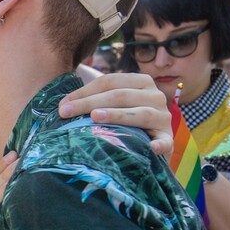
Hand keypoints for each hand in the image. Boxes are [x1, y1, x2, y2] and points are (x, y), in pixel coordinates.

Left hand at [59, 72, 173, 156]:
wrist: (151, 146)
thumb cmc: (124, 123)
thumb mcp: (112, 105)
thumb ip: (94, 101)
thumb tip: (62, 106)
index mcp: (141, 82)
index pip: (109, 81)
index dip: (84, 92)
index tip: (62, 105)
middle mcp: (155, 96)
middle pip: (120, 95)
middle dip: (90, 103)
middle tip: (66, 112)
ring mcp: (163, 117)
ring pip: (140, 113)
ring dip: (118, 115)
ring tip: (95, 118)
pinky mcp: (168, 139)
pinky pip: (165, 141)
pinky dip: (159, 144)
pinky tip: (151, 148)